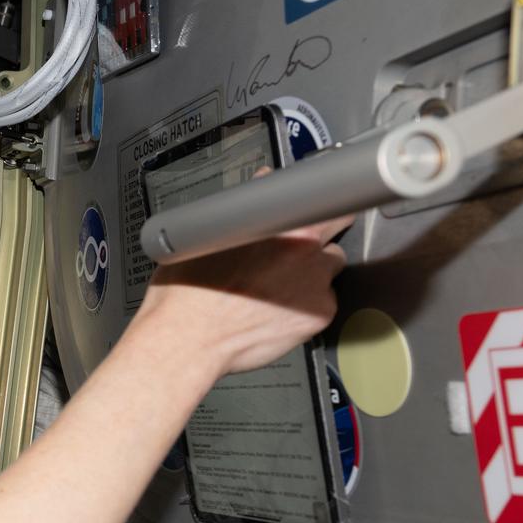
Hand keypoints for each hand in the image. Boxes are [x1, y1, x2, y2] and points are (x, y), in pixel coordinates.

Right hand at [140, 211, 352, 377]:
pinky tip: (278, 309)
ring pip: (329, 269)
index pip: (324, 200)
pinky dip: (306, 305)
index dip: (317, 206)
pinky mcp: (318, 317)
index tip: (309, 212)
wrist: (187, 339)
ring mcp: (317, 286)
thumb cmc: (190, 292)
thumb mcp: (210, 234)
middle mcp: (306, 252)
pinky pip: (323, 303)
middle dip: (318, 236)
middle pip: (336, 230)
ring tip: (276, 286)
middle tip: (289, 251)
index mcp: (284, 225)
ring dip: (312, 273)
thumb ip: (247, 203)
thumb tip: (263, 183)